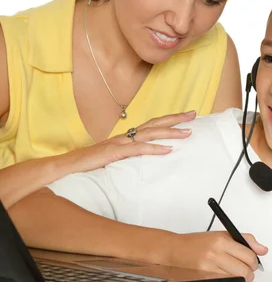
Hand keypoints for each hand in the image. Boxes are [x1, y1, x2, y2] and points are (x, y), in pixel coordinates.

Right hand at [65, 111, 195, 172]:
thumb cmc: (89, 165)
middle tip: (194, 115)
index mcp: (126, 137)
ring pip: (150, 133)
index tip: (186, 116)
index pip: (151, 125)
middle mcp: (125, 136)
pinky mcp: (114, 153)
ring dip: (170, 132)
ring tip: (187, 132)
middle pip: (154, 124)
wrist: (67, 167)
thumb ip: (128, 158)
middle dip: (175, 119)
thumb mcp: (113, 160)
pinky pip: (138, 149)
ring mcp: (120, 143)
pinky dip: (154, 148)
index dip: (169, 120)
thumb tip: (143, 160)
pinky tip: (168, 150)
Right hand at [162, 231, 267, 281]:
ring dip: (238, 279)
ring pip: (237, 281)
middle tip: (243, 269)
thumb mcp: (220, 235)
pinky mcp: (204, 281)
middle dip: (248, 273)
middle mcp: (215, 254)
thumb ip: (245, 240)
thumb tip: (263, 250)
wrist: (172, 251)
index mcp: (221, 241)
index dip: (254, 262)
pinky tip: (222, 278)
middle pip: (245, 271)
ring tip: (231, 273)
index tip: (251, 262)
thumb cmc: (196, 243)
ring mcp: (209, 270)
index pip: (249, 256)